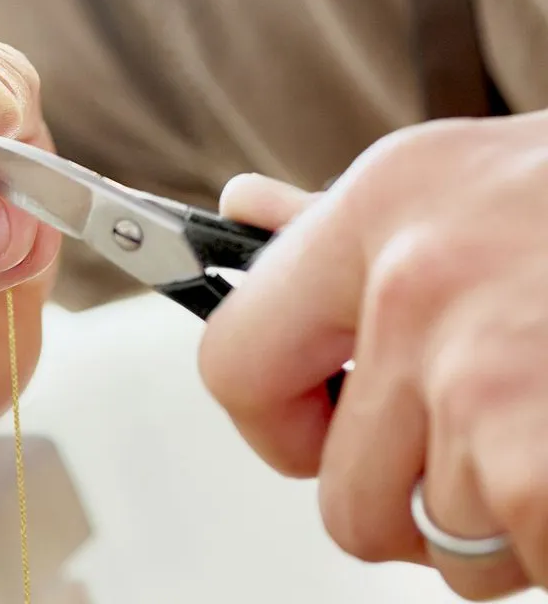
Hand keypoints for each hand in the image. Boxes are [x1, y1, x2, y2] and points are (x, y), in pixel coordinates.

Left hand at [201, 113, 547, 599]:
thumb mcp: (457, 186)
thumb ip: (333, 220)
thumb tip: (242, 211)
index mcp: (380, 206)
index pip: (233, 365)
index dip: (277, 426)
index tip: (320, 429)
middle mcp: (414, 281)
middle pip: (342, 497)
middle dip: (415, 502)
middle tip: (498, 432)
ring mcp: (483, 373)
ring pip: (442, 548)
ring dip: (509, 519)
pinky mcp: (540, 462)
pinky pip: (522, 569)